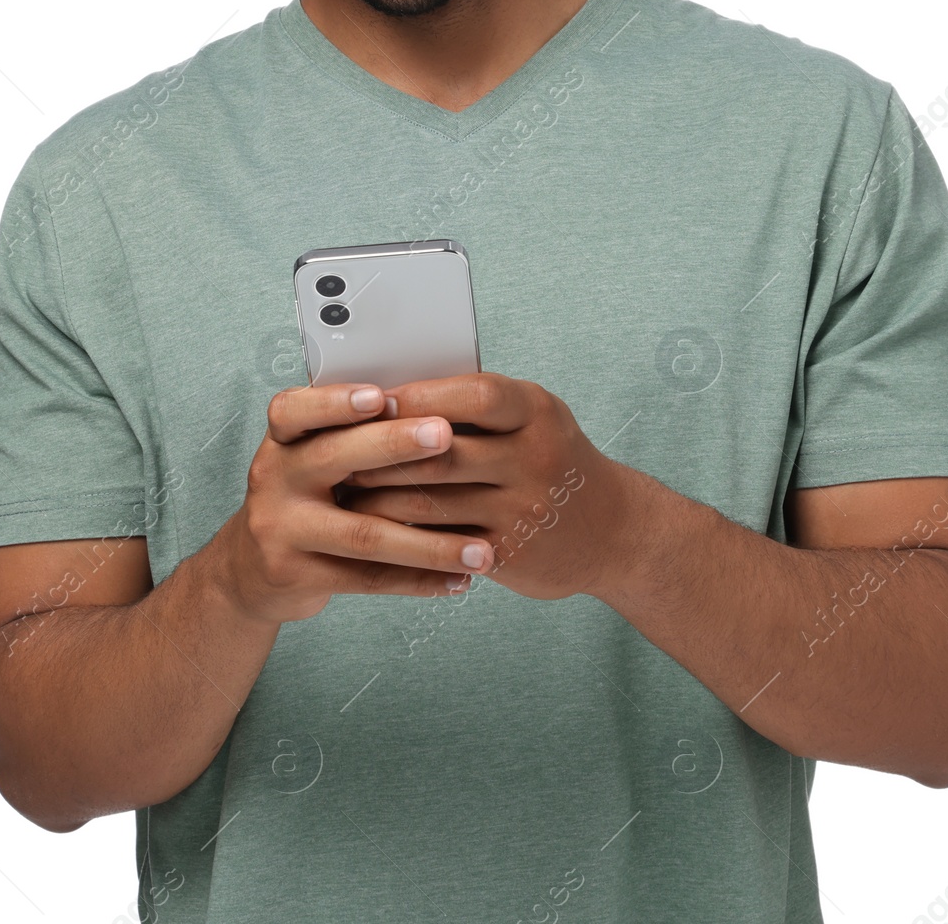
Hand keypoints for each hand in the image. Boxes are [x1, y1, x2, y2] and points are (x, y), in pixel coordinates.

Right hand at [211, 383, 494, 624]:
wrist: (252, 568)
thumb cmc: (308, 495)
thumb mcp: (313, 455)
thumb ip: (355, 433)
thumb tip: (439, 403)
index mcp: (284, 438)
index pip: (294, 410)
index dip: (335, 401)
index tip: (381, 395)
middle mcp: (275, 477)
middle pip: (334, 458)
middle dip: (394, 445)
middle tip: (446, 436)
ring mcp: (281, 529)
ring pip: (363, 533)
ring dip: (429, 543)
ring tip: (481, 548)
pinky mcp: (295, 575)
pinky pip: (366, 579)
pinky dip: (418, 580)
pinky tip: (459, 578)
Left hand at [337, 373, 632, 600]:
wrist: (612, 530)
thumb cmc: (552, 458)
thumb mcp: (534, 418)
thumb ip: (477, 406)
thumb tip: (391, 394)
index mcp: (537, 411)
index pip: (474, 394)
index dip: (419, 397)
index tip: (373, 401)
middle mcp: (535, 457)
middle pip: (442, 452)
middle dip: (381, 453)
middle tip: (335, 451)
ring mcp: (523, 509)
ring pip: (432, 502)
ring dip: (378, 498)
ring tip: (341, 491)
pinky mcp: (510, 554)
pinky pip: (441, 543)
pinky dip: (402, 536)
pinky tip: (372, 530)